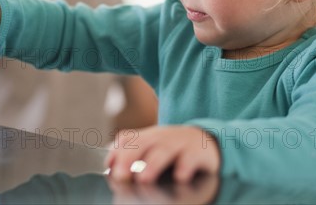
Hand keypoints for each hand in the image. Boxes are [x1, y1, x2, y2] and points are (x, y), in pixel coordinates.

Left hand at [105, 126, 220, 183]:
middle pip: (142, 143)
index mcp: (148, 136)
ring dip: (152, 165)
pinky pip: (191, 158)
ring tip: (143, 178)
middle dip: (129, 158)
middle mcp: (161, 137)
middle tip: (121, 176)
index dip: (116, 153)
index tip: (110, 168)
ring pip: (164, 151)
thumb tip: (112, 169)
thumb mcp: (151, 146)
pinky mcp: (197, 152)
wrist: (205, 140)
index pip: (127, 140)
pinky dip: (185, 167)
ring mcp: (180, 143)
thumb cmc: (173, 148)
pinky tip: (180, 177)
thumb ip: (132, 154)